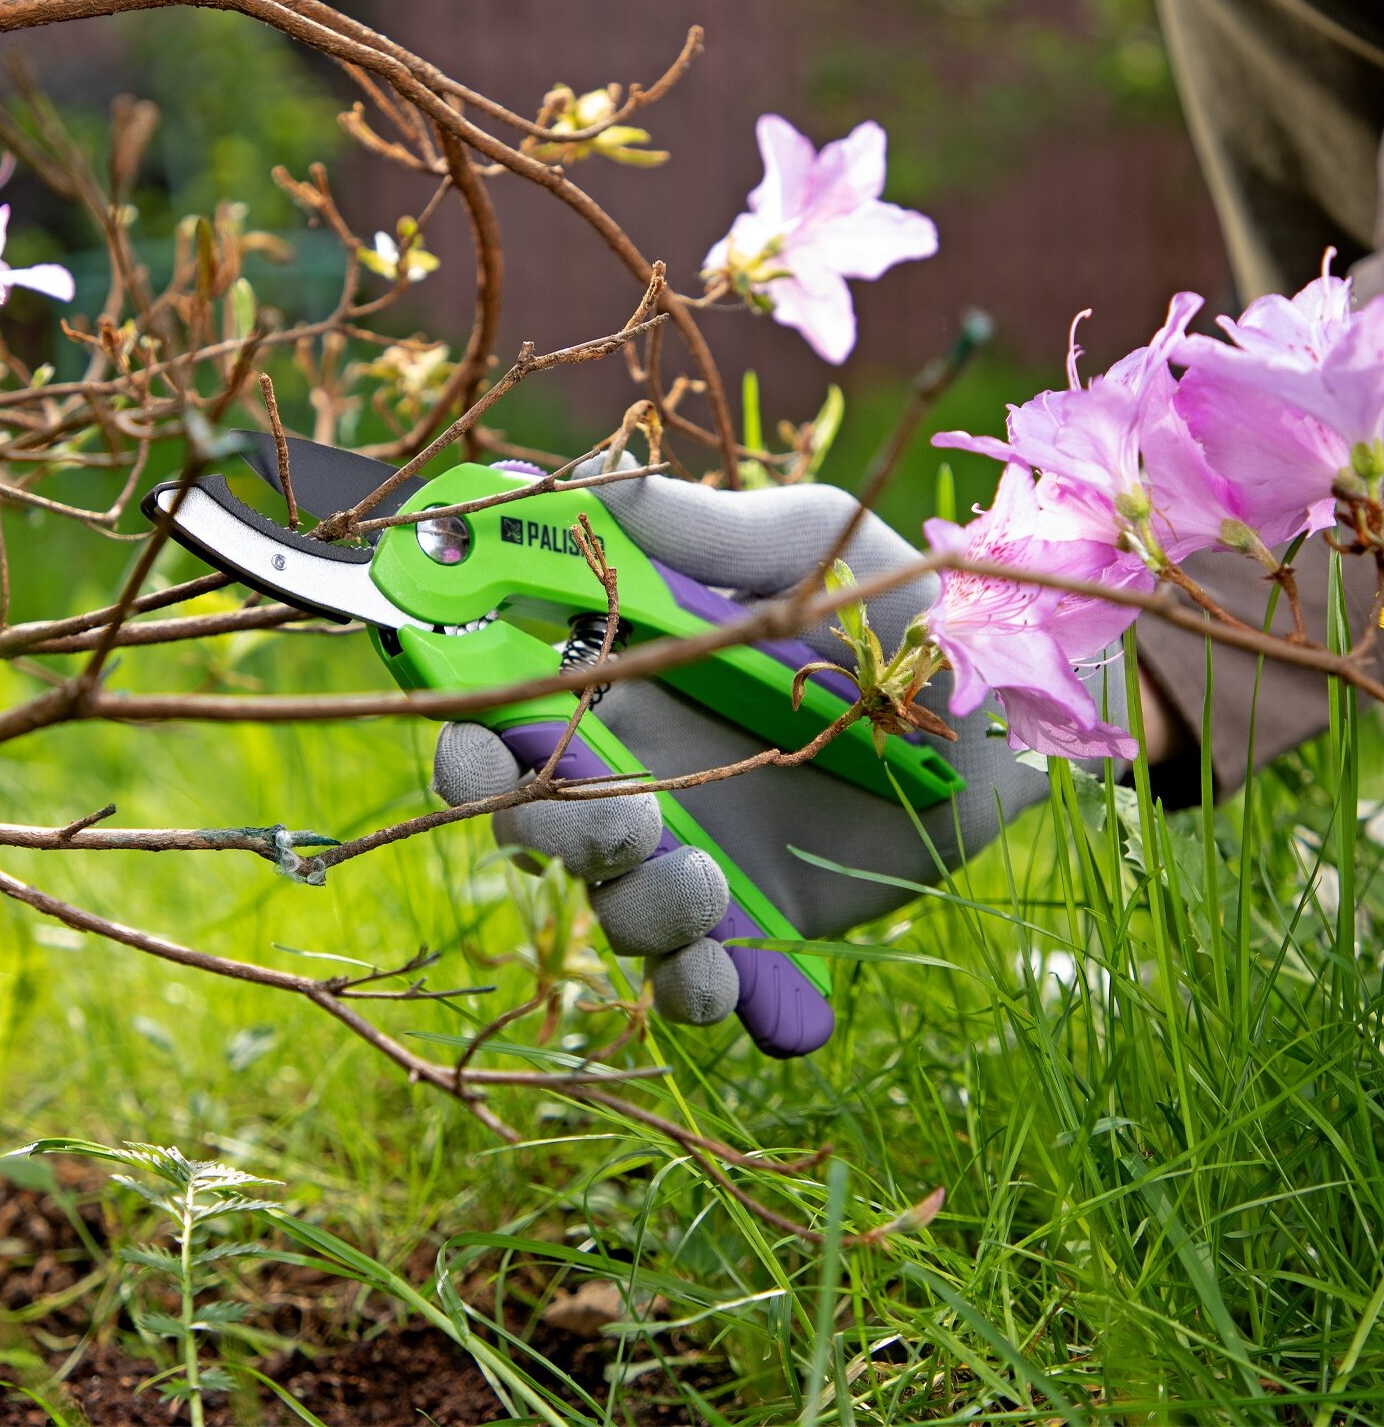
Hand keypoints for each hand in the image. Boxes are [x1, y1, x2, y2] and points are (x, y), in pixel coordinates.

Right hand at [433, 459, 1070, 1028]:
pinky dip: (689, 990)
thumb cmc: (892, 607)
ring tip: (706, 879)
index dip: (466, 743)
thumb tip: (571, 476)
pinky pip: (691, 984)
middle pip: (530, 826)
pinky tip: (722, 972)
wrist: (1003, 709)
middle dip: (548, 835)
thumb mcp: (793, 548)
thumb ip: (688, 526)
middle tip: (627, 822)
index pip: (499, 722)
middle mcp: (640, 775)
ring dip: (633, 906)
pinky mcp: (757, 925)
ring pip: (606, 907)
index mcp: (624, 686)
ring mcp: (692, 855)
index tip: (480, 750)